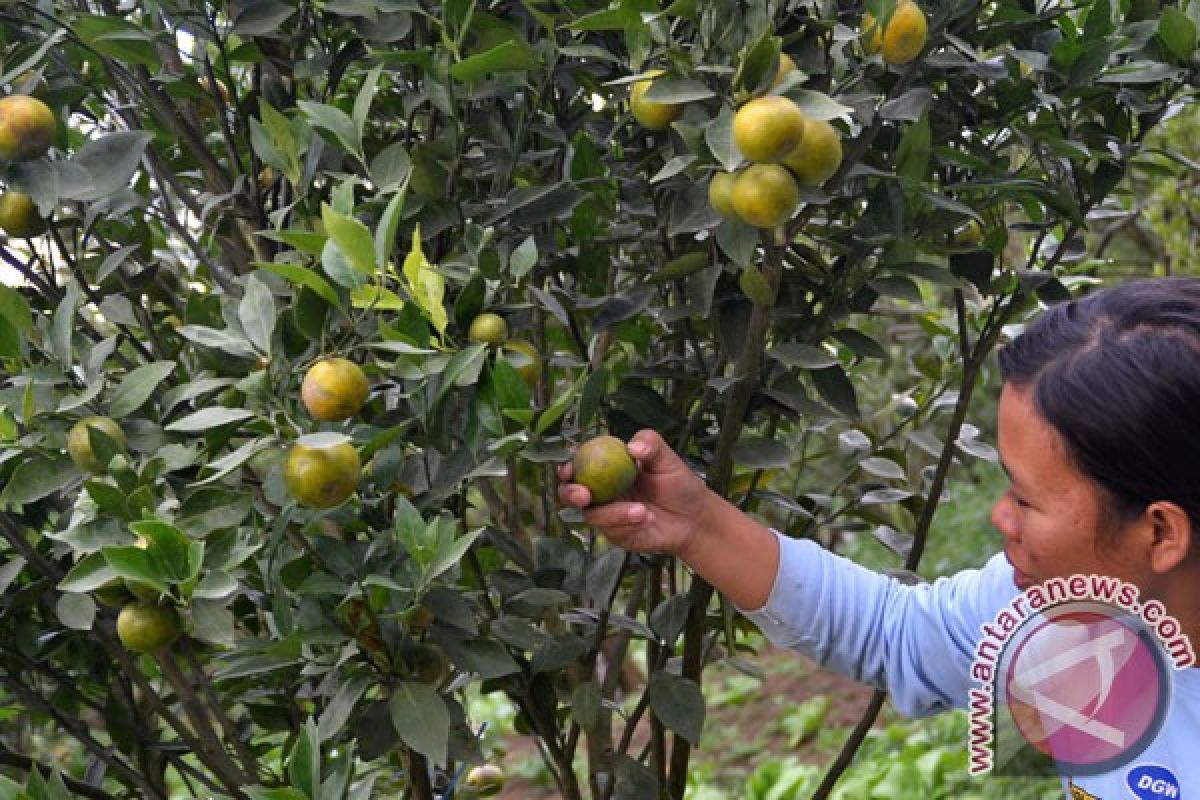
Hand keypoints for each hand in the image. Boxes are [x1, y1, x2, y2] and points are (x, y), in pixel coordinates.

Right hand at [557, 429, 711, 555]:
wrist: (694, 519)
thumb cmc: (680, 484)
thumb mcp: (668, 459)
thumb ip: (651, 445)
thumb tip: (632, 447)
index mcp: (608, 467)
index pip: (579, 464)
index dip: (567, 467)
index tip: (568, 470)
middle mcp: (601, 490)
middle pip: (570, 493)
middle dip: (570, 494)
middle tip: (584, 495)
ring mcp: (607, 514)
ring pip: (592, 515)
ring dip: (613, 513)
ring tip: (642, 512)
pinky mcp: (615, 534)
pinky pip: (610, 531)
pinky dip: (626, 525)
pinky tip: (646, 520)